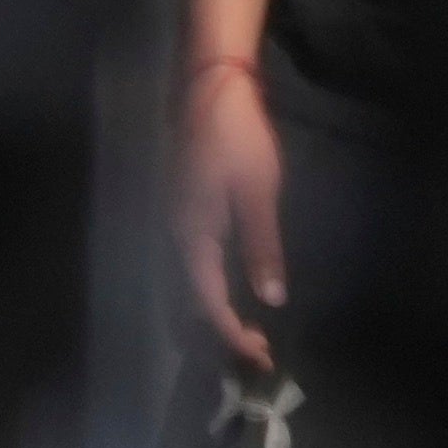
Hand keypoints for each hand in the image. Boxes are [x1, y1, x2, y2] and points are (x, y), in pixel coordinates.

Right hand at [178, 57, 288, 372]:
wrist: (210, 87)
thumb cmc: (237, 138)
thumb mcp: (257, 192)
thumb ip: (262, 247)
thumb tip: (272, 299)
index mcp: (192, 238)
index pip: (208, 304)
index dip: (233, 335)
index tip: (259, 359)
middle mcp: (176, 236)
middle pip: (193, 300)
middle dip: (223, 331)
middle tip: (258, 352)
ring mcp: (176, 221)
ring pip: (192, 283)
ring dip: (217, 311)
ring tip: (247, 331)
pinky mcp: (183, 208)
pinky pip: (194, 263)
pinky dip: (212, 286)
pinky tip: (232, 287)